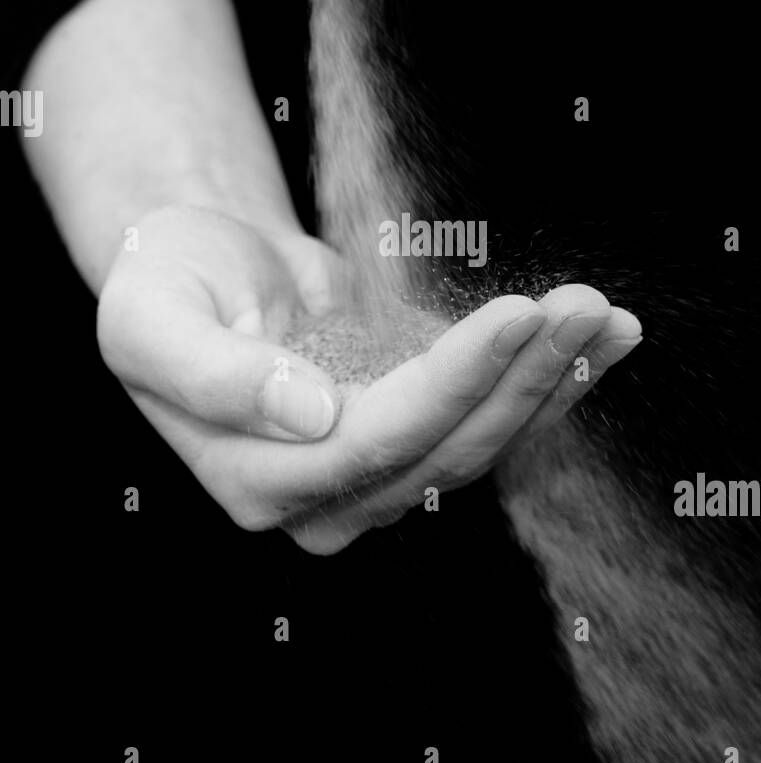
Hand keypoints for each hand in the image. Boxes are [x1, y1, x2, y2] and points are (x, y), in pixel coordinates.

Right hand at [96, 204, 640, 552]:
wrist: (194, 267)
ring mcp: (378, 470)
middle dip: (524, 374)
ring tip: (608, 317)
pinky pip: (494, 414)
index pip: (378, 440)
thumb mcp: (149, 322)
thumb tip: (310, 417)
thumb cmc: (161, 286)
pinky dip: (551, 375)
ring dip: (554, 378)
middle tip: (583, 303)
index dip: (454, 380)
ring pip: (486, 439)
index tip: (517, 313)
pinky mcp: (416, 431)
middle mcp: (327, 495)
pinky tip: (607, 338)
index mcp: (257, 479)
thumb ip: (213, 377)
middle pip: (449, 446)